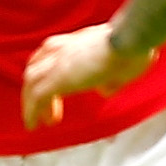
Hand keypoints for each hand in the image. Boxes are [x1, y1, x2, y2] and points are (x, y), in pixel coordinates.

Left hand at [21, 23, 155, 127]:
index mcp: (76, 41)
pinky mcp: (57, 78)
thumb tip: (104, 90)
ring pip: (31, 82)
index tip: (53, 87)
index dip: (48, 71)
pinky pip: (37, 97)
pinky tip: (33, 125)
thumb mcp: (122, 66)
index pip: (51, 53)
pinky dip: (32, 112)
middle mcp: (62, 47)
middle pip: (35, 67)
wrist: (130, 41)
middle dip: (35, 87)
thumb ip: (111, 80)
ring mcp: (57, 62)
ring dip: (31, 102)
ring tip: (38, 120)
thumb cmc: (134, 49)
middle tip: (45, 107)